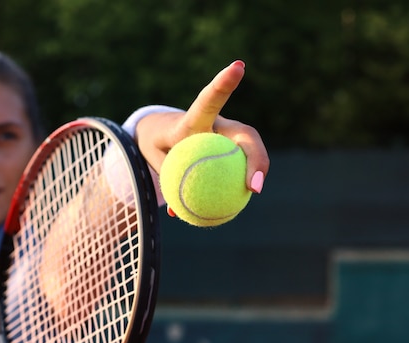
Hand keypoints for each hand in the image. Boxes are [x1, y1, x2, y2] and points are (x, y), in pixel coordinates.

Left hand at [136, 60, 269, 192]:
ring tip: (253, 190)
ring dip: (255, 169)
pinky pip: (241, 167)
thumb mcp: (152, 158)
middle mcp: (218, 125)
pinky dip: (242, 182)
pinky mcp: (230, 147)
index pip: (208, 101)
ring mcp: (227, 135)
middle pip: (245, 135)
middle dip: (255, 154)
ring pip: (250, 150)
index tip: (238, 66)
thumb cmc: (155, 142)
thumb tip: (179, 210)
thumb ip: (167, 177)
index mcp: (193, 120)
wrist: (160, 133)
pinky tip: (244, 195)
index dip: (223, 84)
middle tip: (253, 184)